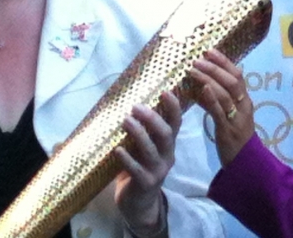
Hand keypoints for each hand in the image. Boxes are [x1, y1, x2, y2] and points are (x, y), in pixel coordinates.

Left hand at [114, 91, 180, 233]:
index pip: (175, 123)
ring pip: (151, 151)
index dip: (173, 108)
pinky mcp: (146, 184)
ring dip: (139, 134)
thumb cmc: (138, 165)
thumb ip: (139, 128)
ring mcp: (157, 171)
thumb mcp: (141, 146)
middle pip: (165, 135)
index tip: (165, 91)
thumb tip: (123, 98)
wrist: (138, 201)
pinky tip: (117, 150)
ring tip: (125, 121)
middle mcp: (166, 155)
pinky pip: (137, 170)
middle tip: (136, 106)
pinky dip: (127, 160)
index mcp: (167, 144)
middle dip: (152, 119)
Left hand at [190, 49, 253, 166]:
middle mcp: (244, 106)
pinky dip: (211, 98)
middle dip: (215, 67)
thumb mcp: (227, 113)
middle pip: (232, 81)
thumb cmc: (233, 135)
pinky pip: (220, 111)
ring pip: (225, 93)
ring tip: (193, 70)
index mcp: (244, 100)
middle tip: (197, 58)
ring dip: (208, 79)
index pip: (237, 75)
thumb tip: (201, 82)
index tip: (209, 50)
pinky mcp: (229, 130)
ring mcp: (237, 118)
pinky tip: (202, 89)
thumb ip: (217, 98)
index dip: (224, 61)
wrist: (245, 162)